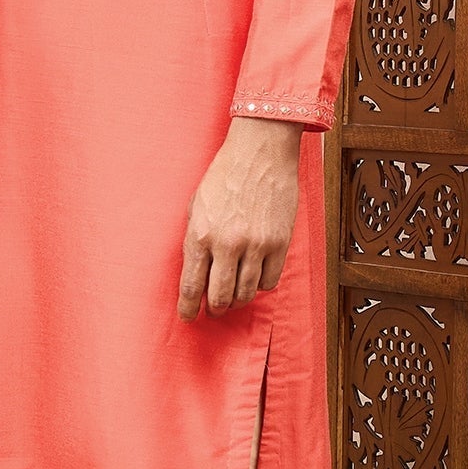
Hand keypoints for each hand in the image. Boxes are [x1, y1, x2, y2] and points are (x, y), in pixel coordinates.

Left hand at [178, 117, 302, 320]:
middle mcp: (227, 244)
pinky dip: (261, 285)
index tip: (188, 317)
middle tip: (214, 309)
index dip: (188, 308)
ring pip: (245, 293)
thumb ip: (196, 240)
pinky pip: (270, 281)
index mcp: (200, 234)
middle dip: (215, 308)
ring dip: (237, 300)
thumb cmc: (225, 174)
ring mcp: (255, 245)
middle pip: (219, 296)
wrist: (260, 151)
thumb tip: (196, 273)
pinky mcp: (279, 242)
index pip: (191, 286)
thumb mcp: (197, 206)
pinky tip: (255, 277)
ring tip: (234, 297)